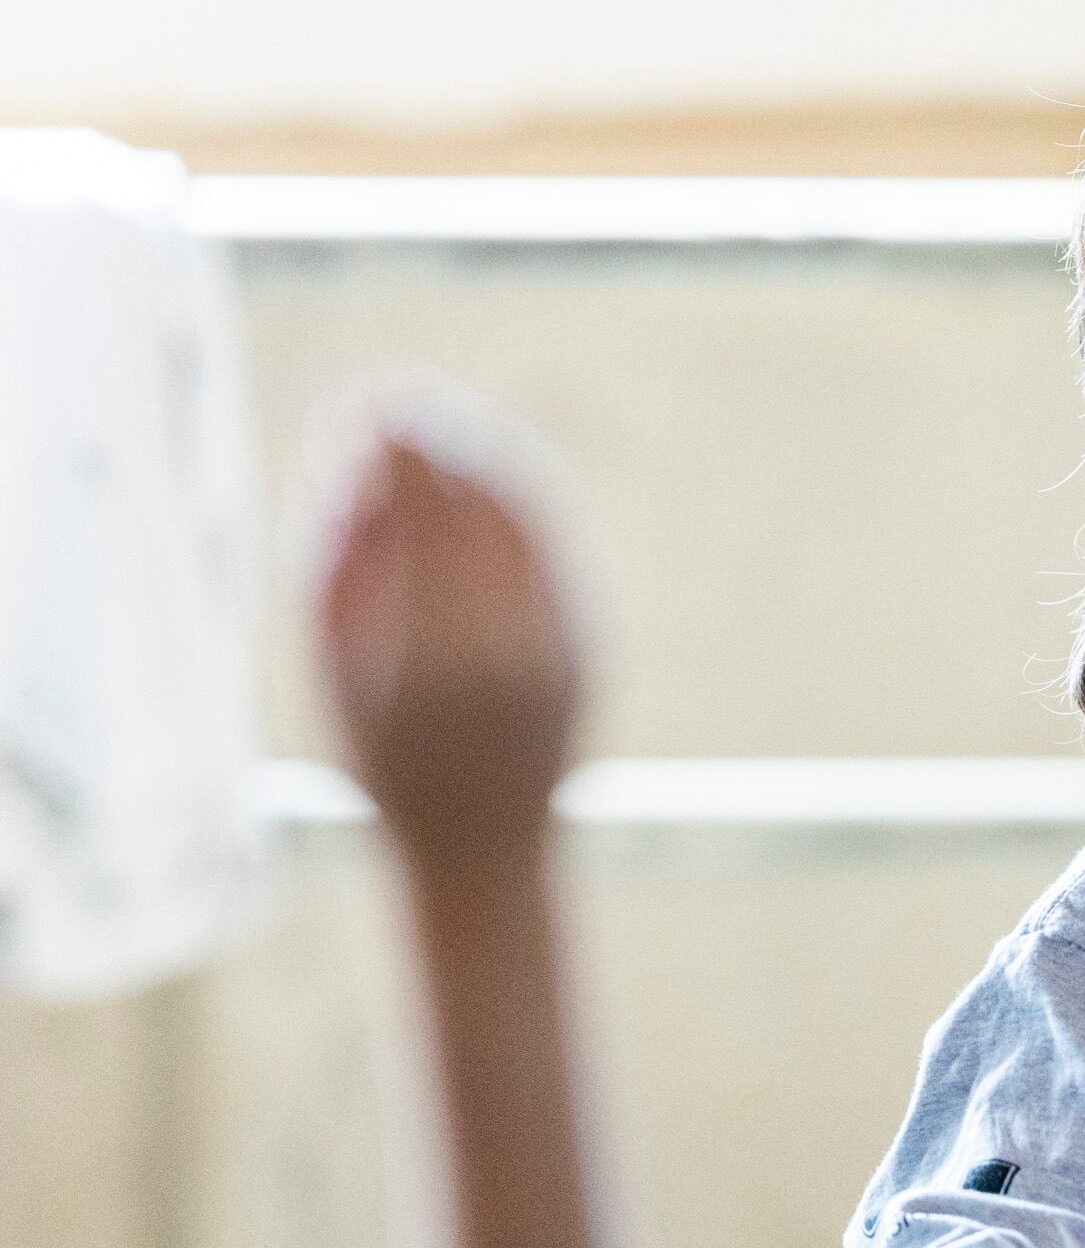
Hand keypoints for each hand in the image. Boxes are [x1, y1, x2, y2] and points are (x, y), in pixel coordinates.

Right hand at [313, 397, 582, 870]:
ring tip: (437, 427)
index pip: (423, 519)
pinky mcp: (588, 645)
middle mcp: (509, 644)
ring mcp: (559, 644)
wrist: (484, 849)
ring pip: (527, 523)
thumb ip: (337, 570)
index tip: (369, 409)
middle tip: (399, 398)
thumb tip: (346, 464)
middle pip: (478, 508)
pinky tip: (479, 479)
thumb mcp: (334, 673)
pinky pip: (551, 551)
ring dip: (482, 461)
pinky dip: (515, 504)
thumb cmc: (385, 764)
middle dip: (439, 443)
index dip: (399, 454)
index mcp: (433, 657)